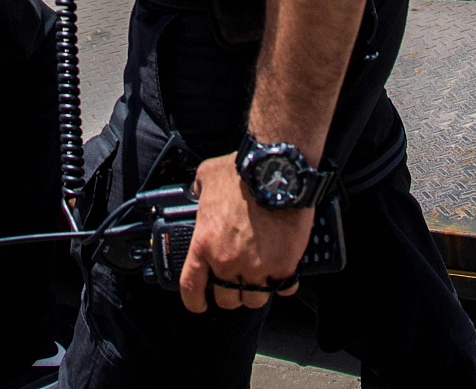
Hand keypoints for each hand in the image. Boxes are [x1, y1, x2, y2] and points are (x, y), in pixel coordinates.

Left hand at [179, 154, 312, 313]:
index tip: (199, 303)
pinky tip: (281, 275)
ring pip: (254, 300)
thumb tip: (196, 192)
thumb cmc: (244, 171)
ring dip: (256, 292)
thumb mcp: (207, 176)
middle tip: (236, 282)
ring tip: (259, 279)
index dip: (194, 301)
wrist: (279, 171)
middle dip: (230, 293)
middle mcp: (228, 261)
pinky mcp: (284, 266)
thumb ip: (198, 190)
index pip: (192, 286)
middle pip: (227, 299)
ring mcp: (257, 267)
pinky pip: (283, 288)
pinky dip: (282, 284)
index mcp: (205, 243)